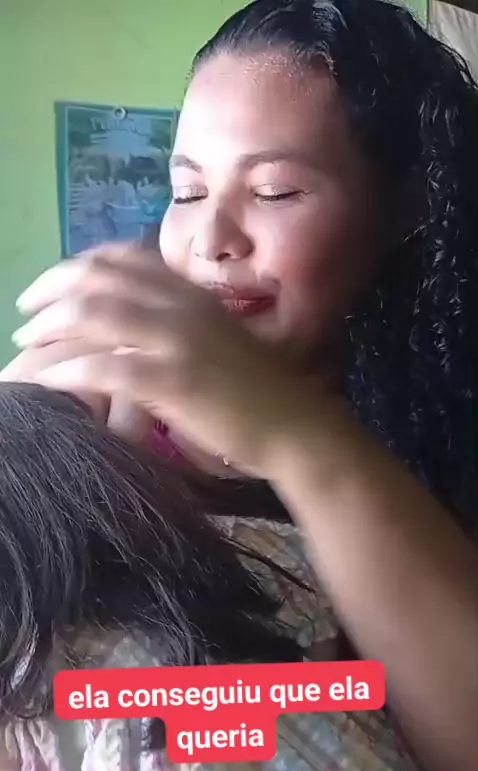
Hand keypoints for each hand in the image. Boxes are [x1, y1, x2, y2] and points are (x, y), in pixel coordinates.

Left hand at [11, 244, 318, 475]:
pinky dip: (66, 372)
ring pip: (94, 315)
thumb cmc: (261, 393)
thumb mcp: (220, 343)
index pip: (124, 257)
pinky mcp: (175, 380)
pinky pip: (105, 367)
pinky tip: (45, 383)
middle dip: (49, 290)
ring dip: (48, 330)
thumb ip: (182, 326)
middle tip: (22, 315)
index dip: (76, 265)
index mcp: (193, 293)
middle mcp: (183, 305)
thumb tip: (136, 329)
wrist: (299, 427)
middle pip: (98, 277)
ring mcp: (179, 340)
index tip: (48, 287)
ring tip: (22, 350)